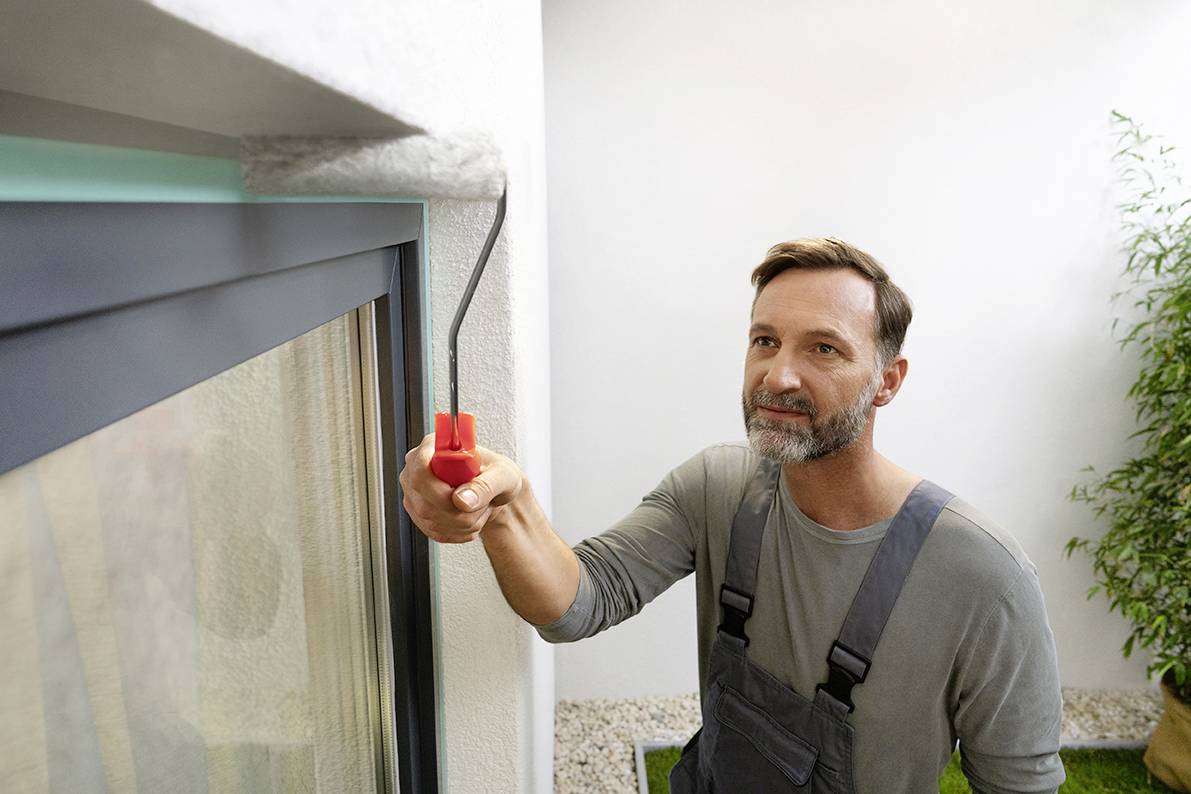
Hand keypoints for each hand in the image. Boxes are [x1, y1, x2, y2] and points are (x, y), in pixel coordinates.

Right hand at [399, 433, 524, 543]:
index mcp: (434, 447)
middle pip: (425, 502)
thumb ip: (484, 486)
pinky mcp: (418, 514)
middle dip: (459, 513)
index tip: (462, 497)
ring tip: (479, 508)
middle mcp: (417, 468)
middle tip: (482, 504)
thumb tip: (462, 500)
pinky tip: (470, 518)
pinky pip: (435, 532)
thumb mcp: (503, 475)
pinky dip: (458, 532)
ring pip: (431, 520)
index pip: (420, 469)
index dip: (440, 490)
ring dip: (463, 523)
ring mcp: (414, 493)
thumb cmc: (497, 474)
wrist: (495, 491)